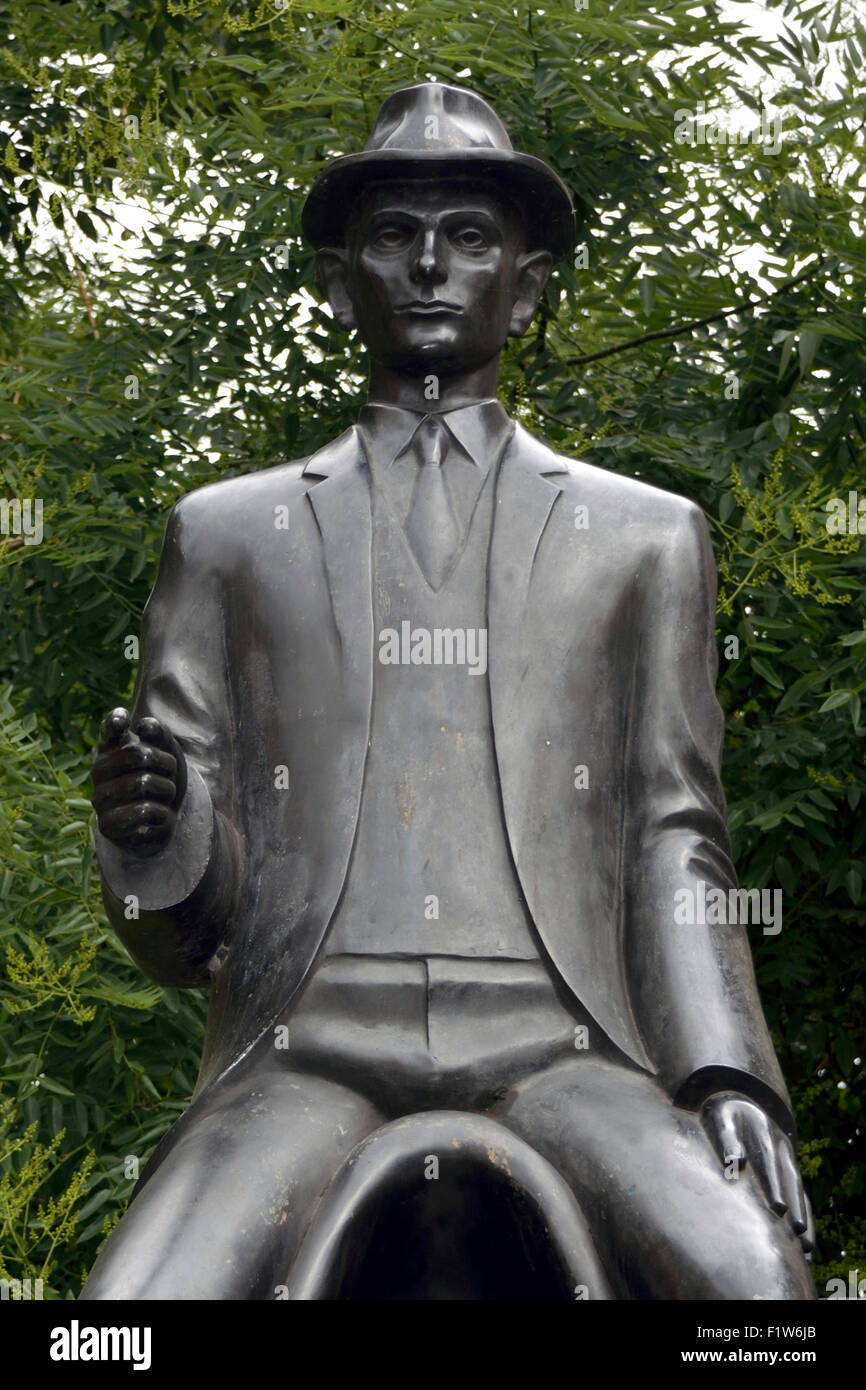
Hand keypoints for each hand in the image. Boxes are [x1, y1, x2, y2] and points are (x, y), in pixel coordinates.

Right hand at [91, 707, 186, 856]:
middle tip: (170, 774)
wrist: (162, 821)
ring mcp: (99, 798)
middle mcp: (99, 770)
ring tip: (165, 796)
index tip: (122, 720)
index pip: (108, 729)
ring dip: (166, 790)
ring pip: (142, 783)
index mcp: (111, 748)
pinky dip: (161, 813)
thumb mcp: (167, 753)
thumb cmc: (161, 780)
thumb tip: (144, 726)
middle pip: (137, 755)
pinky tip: (156, 816)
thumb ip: (159, 734)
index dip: (114, 721)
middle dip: (166, 764)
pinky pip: (142, 811)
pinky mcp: (106, 824)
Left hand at [702, 1091, 813, 1255]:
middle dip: (793, 1205)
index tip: (778, 1208)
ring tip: (806, 1244)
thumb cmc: (722, 1114)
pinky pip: (799, 1194)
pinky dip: (804, 1215)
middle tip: (796, 1229)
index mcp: (762, 1132)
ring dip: (803, 1215)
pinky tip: (806, 1238)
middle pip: (789, 1179)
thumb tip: (737, 1161)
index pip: (769, 1162)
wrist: (738, 1102)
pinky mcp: (788, 1169)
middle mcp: (780, 1145)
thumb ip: (726, 1138)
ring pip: (798, 1189)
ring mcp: (787, 1157)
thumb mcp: (720, 1118)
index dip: (774, 1186)